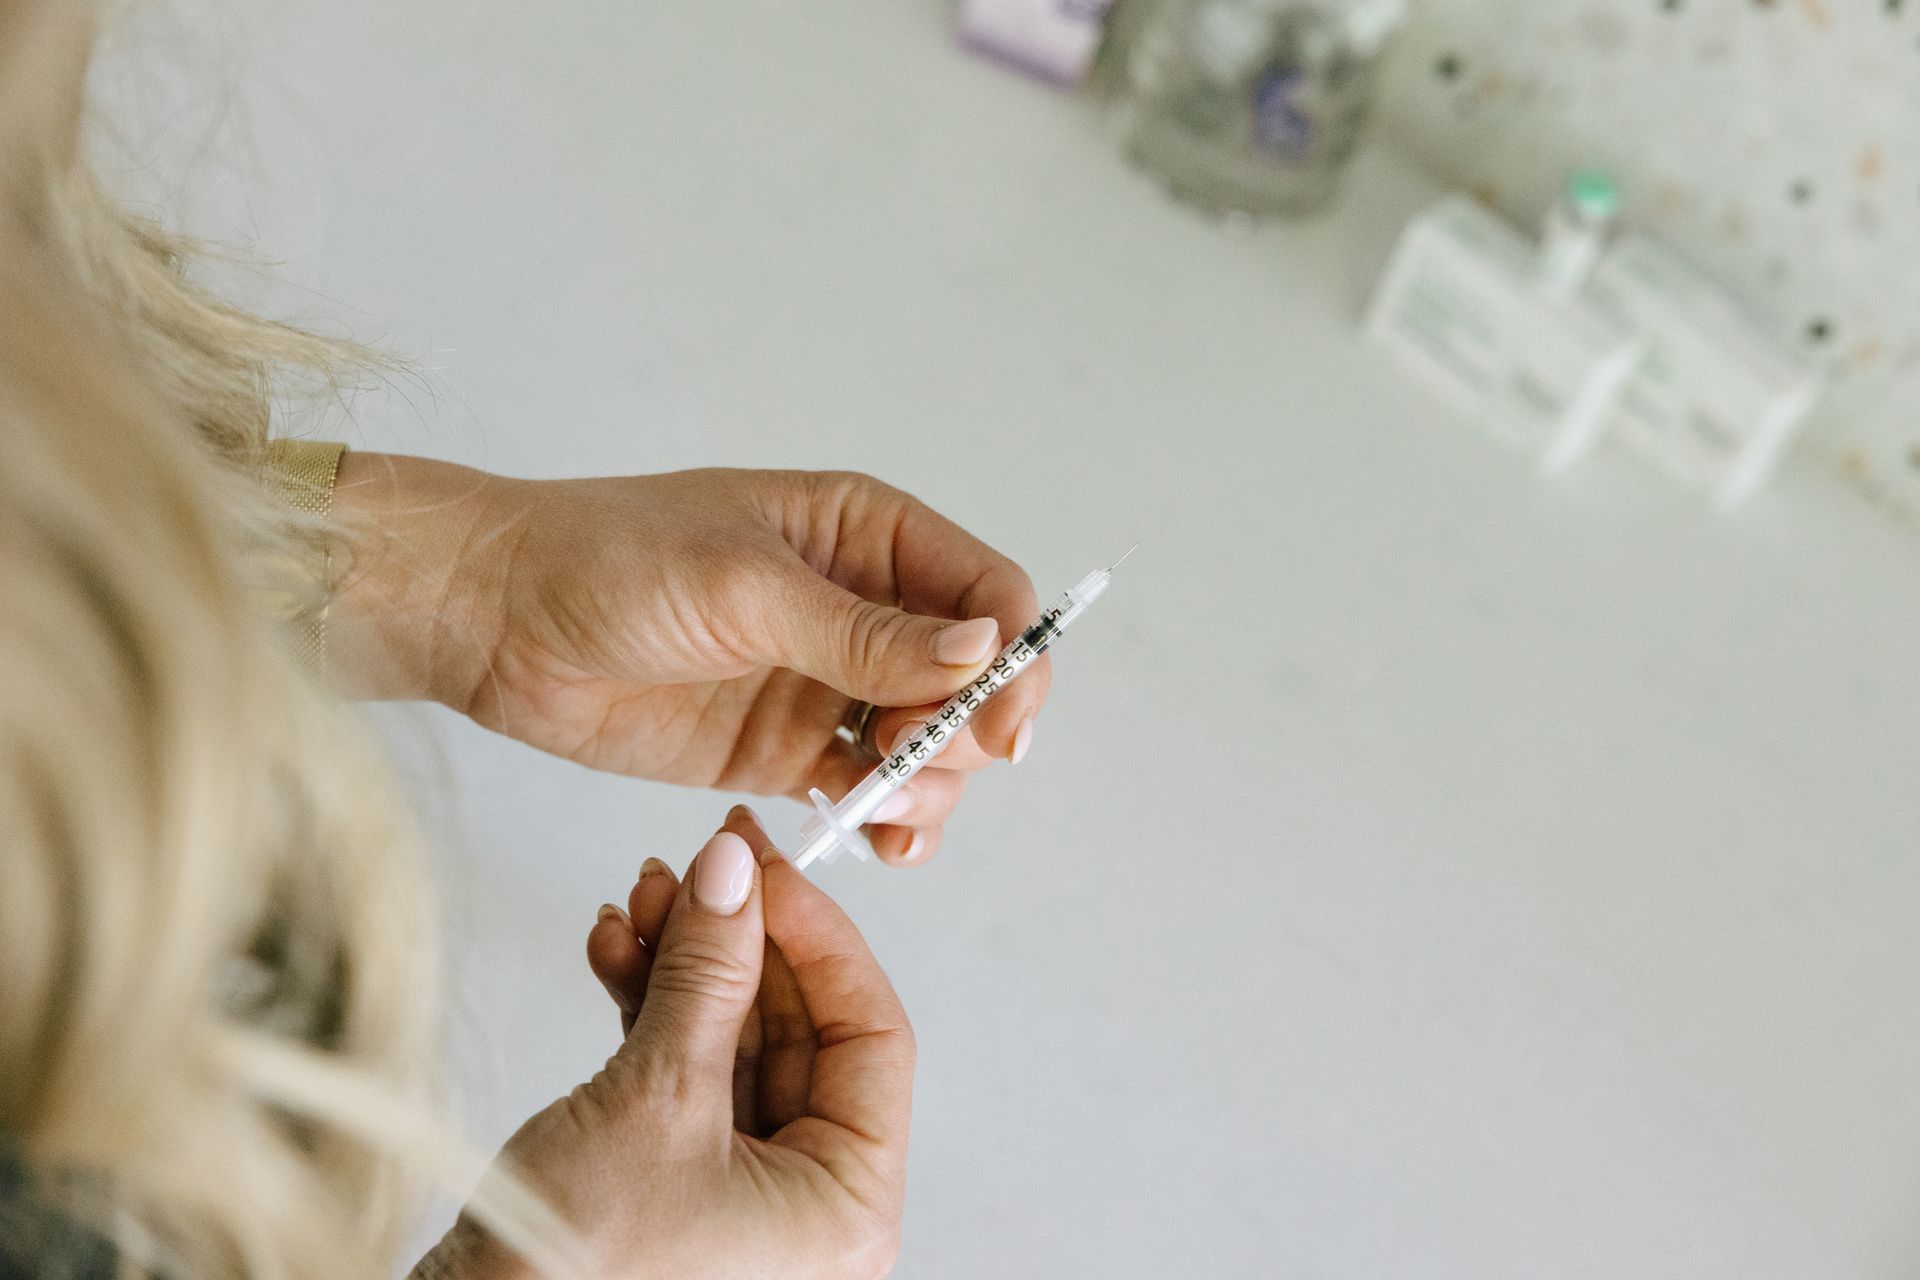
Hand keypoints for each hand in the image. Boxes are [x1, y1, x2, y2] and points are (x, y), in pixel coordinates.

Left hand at [330, 458, 1050, 864]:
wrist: (495, 622)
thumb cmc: (607, 562)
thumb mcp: (743, 587)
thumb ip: (863, 632)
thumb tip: (982, 651)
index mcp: (865, 533)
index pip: (987, 591)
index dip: (1010, 658)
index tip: (993, 724)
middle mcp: (861, 605)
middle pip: (973, 677)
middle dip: (968, 731)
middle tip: (914, 764)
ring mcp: (827, 682)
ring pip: (931, 742)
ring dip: (935, 784)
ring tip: (892, 812)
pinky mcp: (788, 748)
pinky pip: (870, 788)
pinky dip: (892, 817)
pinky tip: (885, 839)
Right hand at [417, 806, 913, 1278]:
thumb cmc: (576, 1269)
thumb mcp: (659, 1095)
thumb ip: (707, 970)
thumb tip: (733, 867)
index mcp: (850, 1203)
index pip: (870, 1032)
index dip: (817, 935)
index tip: (763, 862)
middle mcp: (809, 1201)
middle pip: (797, 1028)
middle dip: (738, 939)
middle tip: (697, 864)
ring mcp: (742, 1189)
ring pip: (734, 1039)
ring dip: (685, 962)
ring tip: (642, 895)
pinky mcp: (676, 1177)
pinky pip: (684, 1069)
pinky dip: (649, 1005)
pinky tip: (615, 948)